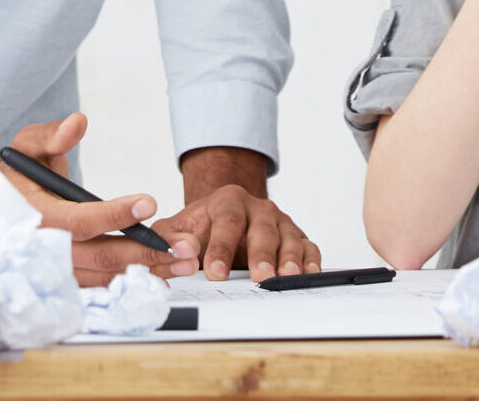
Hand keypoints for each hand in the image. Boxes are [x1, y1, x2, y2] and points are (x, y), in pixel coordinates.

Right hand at [0, 113, 201, 283]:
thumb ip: (51, 135)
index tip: (150, 202)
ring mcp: (59, 270)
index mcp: (37, 218)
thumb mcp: (28, 146)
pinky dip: (134, 282)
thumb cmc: (18, 174)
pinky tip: (164, 275)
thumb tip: (78, 123)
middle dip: (148, 252)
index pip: (80, 220)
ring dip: (150, 271)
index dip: (115, 214)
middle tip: (187, 246)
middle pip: (102, 256)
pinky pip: (104, 286)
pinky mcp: (69, 280)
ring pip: (108, 275)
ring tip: (187, 262)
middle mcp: (47, 251)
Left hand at [158, 146, 319, 280]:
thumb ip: (168, 239)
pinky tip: (306, 275)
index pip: (228, 221)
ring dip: (290, 259)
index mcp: (228, 200)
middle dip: (262, 254)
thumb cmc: (199, 229)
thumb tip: (180, 250)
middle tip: (260, 277)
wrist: (222, 219)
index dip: (222, 247)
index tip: (215, 273)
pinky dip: (310, 261)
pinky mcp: (296, 237)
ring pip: (289, 237)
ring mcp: (280, 222)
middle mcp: (258, 208)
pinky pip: (308, 246)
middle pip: (263, 228)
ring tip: (286, 277)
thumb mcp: (175, 230)